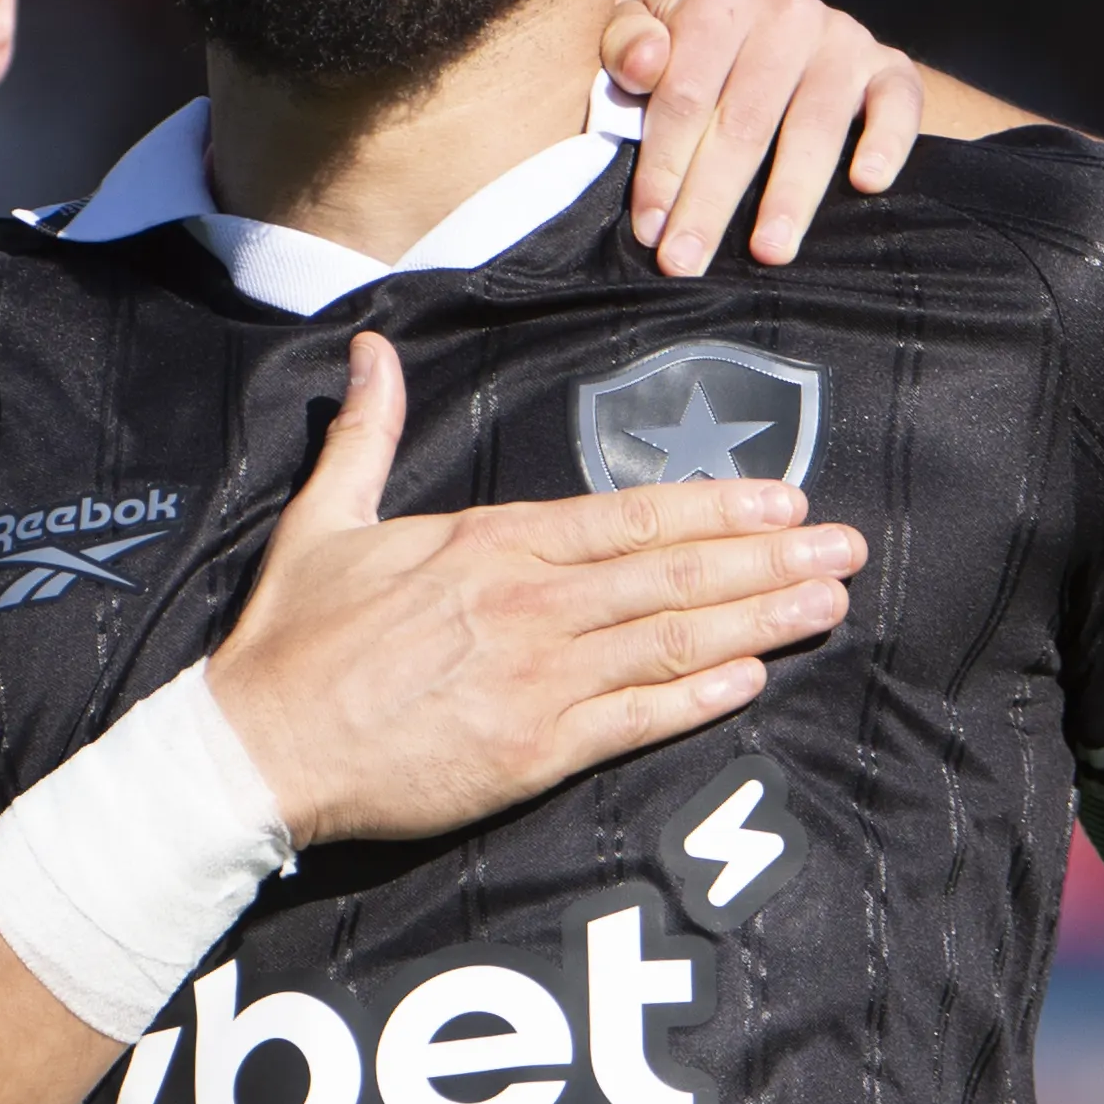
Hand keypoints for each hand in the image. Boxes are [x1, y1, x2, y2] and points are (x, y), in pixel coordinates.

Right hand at [206, 331, 860, 849]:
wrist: (257, 748)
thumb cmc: (292, 639)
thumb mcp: (326, 520)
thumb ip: (367, 435)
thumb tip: (372, 351)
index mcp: (487, 545)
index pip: (625, 519)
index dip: (713, 509)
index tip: (782, 499)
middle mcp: (527, 607)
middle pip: (670, 575)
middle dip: (767, 559)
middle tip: (847, 546)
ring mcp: (536, 682)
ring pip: (670, 641)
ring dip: (759, 620)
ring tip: (828, 602)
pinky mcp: (532, 752)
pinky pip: (636, 720)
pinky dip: (698, 698)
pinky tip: (752, 676)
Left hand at [601, 0, 925, 274]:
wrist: (787, 42)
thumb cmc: (696, 56)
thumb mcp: (643, 40)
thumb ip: (623, 46)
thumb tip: (642, 65)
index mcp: (718, 3)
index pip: (684, 95)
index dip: (664, 167)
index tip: (650, 229)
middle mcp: (784, 15)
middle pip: (744, 121)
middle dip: (711, 200)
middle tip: (688, 262)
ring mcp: (842, 39)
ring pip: (814, 125)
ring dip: (790, 195)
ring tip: (768, 252)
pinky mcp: (891, 66)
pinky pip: (896, 105)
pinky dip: (885, 144)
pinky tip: (866, 184)